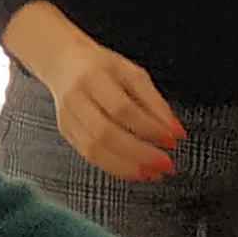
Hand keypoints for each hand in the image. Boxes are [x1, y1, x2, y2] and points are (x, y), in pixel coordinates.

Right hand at [5, 4, 182, 182]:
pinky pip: (90, 156)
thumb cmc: (101, 67)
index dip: (150, 128)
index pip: (123, 109)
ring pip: (95, 150)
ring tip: (152, 173)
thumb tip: (175, 131)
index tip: (173, 140)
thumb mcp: (132, 74)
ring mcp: (68, 118)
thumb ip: (155, 102)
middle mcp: (76, 99)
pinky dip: (115, 167)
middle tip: (166, 164)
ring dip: (127, 167)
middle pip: (106, 133)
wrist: (62, 63)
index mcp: (94, 78)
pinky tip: (134, 171)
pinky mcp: (66, 132)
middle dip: (140, 153)